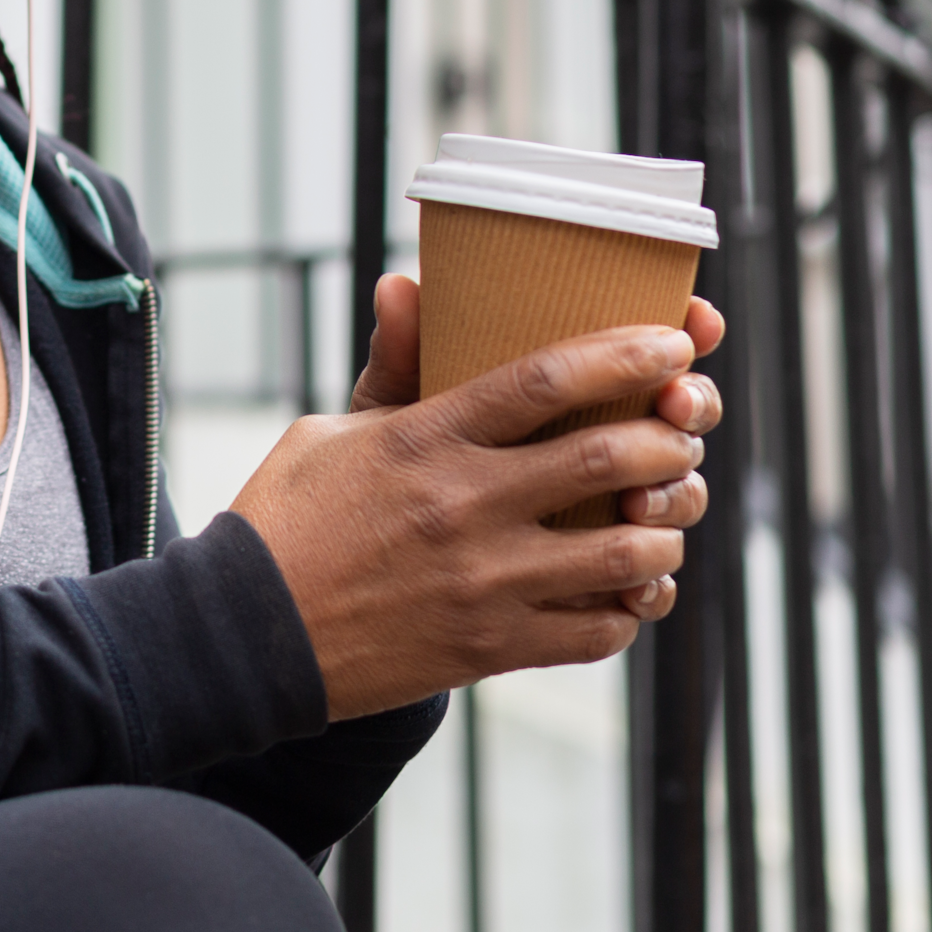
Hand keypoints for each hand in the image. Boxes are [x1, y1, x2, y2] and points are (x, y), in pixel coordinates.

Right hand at [223, 282, 723, 720]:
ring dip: (665, 530)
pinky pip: (598, 631)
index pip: (546, 378)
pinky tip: (627, 589)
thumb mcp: (329, 431)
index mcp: (427, 437)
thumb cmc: (288, 523)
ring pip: (624, 551)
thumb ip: (392, 368)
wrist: (247, 638)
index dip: (625, 355)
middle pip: (607, 457)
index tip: (673, 343)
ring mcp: (484, 581)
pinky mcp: (491, 647)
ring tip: (665, 517)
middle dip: (670, 439)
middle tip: (684, 433)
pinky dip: (630, 608)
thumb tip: (407, 284)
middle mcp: (465, 505)